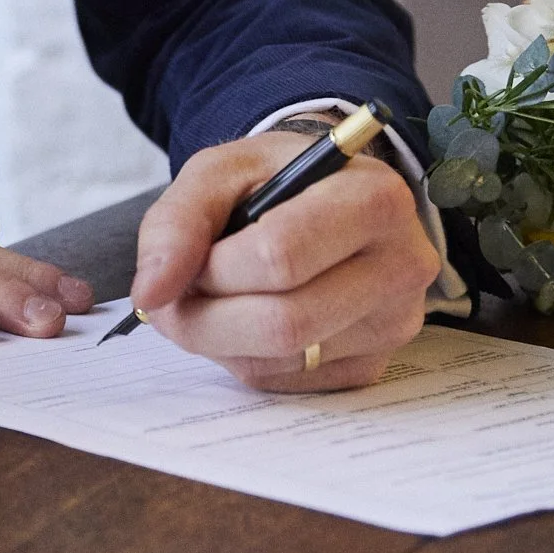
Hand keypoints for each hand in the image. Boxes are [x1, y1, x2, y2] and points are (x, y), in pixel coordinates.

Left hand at [131, 131, 434, 391]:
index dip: (213, 269)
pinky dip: (246, 357)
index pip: (280, 256)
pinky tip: (245, 319)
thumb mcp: (220, 171)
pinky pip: (290, 381)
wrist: (327, 198)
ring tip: (211, 299)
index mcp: (374, 199)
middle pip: (284, 322)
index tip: (190, 260)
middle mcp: (402, 265)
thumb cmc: (275, 181)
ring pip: (283, 358)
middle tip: (175, 297)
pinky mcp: (373, 364)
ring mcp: (393, 322)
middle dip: (206, 318)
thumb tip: (151, 292)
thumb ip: (176, 222)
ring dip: (220, 339)